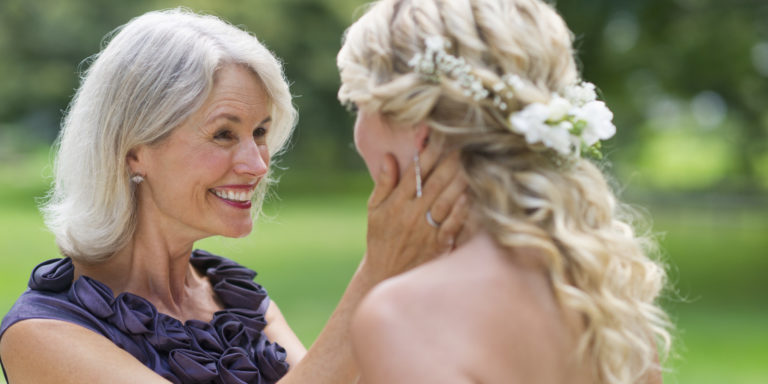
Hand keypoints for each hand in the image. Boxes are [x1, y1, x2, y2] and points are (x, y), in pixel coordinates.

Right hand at [362, 139, 468, 281]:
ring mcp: (426, 230)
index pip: (413, 173)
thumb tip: (390, 157)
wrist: (386, 274)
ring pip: (446, 200)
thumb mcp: (374, 210)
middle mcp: (411, 215)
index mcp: (395, 204)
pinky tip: (473, 193)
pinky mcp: (439, 244)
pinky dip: (463, 208)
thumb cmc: (381, 237)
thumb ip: (383, 183)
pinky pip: (454, 223)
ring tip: (474, 162)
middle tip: (465, 143)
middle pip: (434, 183)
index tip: (439, 136)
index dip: (427, 153)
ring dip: (461, 180)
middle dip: (450, 161)